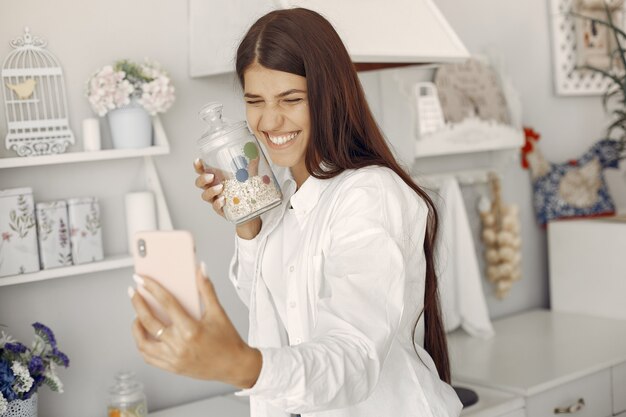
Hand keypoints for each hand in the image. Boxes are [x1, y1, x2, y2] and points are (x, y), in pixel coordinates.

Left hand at [128, 263, 261, 387]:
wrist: (234, 366)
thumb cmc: (228, 340)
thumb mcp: (218, 312)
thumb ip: (207, 289)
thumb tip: (201, 269)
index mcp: (191, 329)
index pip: (167, 303)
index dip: (152, 288)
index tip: (142, 279)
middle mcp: (179, 345)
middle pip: (149, 321)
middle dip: (138, 303)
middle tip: (133, 292)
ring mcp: (173, 358)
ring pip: (143, 342)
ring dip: (136, 326)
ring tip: (136, 314)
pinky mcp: (172, 367)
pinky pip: (148, 356)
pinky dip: (142, 344)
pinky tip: (144, 333)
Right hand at [194, 158, 262, 238]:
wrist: (252, 210)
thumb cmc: (246, 190)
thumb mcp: (249, 177)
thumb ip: (251, 166)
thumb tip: (255, 154)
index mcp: (216, 177)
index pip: (202, 171)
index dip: (198, 166)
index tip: (199, 161)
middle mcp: (213, 187)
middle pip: (199, 183)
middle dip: (202, 179)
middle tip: (211, 176)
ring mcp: (215, 199)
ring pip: (205, 196)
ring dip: (210, 191)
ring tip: (221, 188)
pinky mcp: (221, 209)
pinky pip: (215, 207)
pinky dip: (217, 203)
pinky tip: (223, 200)